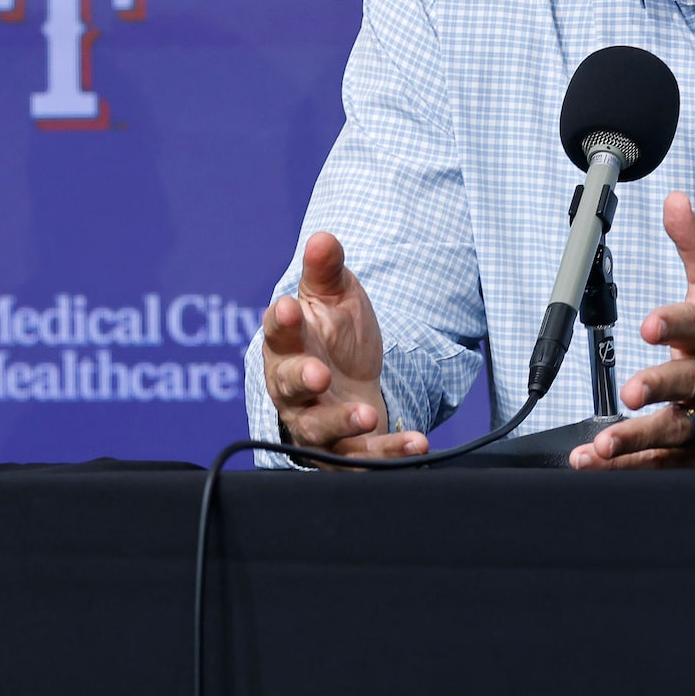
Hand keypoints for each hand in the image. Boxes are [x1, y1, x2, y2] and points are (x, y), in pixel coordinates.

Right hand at [261, 232, 427, 460]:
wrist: (352, 386)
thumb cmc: (335, 339)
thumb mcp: (336, 299)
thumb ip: (327, 271)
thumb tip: (323, 237)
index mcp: (288, 346)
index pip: (278, 332)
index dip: (281, 322)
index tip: (289, 308)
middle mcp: (293, 389)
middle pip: (289, 386)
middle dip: (302, 379)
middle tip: (319, 373)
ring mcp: (317, 423)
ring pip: (319, 429)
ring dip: (340, 422)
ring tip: (366, 414)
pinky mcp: (345, 451)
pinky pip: (362, 458)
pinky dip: (389, 452)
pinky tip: (416, 442)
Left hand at [571, 191, 694, 469]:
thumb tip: (675, 200)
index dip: (674, 322)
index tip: (650, 324)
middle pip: (688, 382)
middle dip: (660, 385)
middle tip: (632, 390)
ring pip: (673, 430)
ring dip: (637, 438)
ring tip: (606, 444)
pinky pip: (662, 463)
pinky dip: (627, 467)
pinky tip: (593, 463)